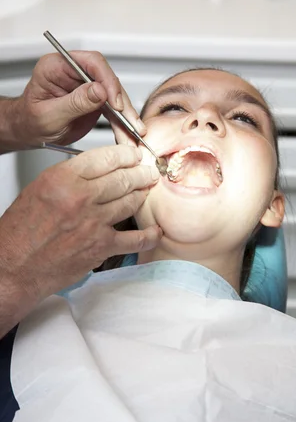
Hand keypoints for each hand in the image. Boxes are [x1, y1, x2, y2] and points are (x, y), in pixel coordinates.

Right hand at [0, 145, 161, 335]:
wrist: (14, 267)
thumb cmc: (21, 231)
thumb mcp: (40, 188)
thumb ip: (69, 176)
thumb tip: (97, 169)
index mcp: (63, 179)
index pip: (105, 158)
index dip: (125, 155)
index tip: (133, 155)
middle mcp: (80, 198)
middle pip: (123, 178)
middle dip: (140, 173)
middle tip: (147, 172)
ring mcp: (94, 223)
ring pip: (131, 201)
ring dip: (142, 194)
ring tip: (147, 190)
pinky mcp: (102, 246)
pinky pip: (136, 238)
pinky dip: (149, 234)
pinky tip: (155, 230)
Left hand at [14, 50, 145, 147]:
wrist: (29, 131)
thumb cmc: (29, 120)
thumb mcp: (49, 115)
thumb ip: (74, 102)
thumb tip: (99, 91)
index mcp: (58, 66)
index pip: (91, 63)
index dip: (107, 80)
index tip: (114, 101)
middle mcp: (76, 72)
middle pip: (108, 80)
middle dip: (122, 103)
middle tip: (130, 121)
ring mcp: (88, 86)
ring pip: (115, 96)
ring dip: (126, 116)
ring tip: (133, 133)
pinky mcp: (97, 101)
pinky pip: (114, 110)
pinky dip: (122, 124)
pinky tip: (128, 134)